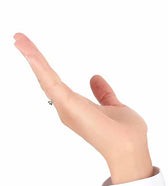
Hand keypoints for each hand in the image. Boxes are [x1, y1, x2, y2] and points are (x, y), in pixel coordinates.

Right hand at [13, 32, 149, 165]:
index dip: (43, 67)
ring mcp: (65, 106)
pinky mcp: (68, 104)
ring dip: (32, 56)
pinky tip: (29, 52)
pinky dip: (39, 66)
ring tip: (19, 39)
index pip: (55, 82)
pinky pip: (50, 81)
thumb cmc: (125, 133)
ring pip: (44, 77)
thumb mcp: (113, 106)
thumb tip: (95, 77)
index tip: (33, 51)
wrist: (130, 147)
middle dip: (32, 58)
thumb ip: (103, 93)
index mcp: (75, 107)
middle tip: (19, 38)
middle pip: (45, 78)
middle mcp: (66, 107)